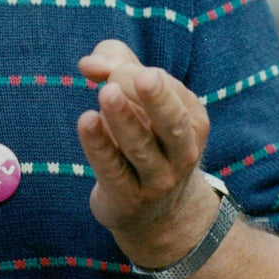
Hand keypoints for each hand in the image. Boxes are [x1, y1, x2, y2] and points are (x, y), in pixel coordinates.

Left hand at [77, 40, 216, 267]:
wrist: (158, 215)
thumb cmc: (145, 135)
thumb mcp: (137, 95)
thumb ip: (115, 63)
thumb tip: (89, 64)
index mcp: (192, 120)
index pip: (169, 89)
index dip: (135, 72)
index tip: (108, 68)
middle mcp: (181, 151)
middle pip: (173, 123)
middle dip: (158, 99)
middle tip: (143, 77)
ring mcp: (157, 179)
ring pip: (141, 148)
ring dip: (124, 120)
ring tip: (106, 93)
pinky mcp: (127, 197)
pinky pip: (113, 169)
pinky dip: (99, 146)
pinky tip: (86, 122)